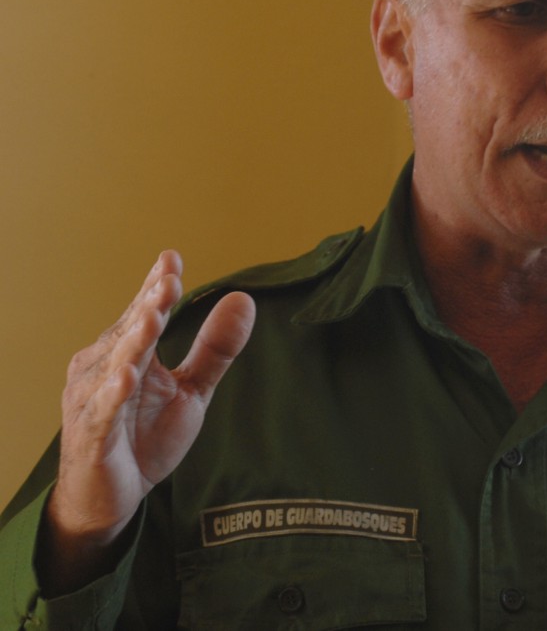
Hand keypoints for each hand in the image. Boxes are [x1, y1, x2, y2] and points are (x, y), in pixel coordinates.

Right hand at [42, 251, 254, 593]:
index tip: (172, 259)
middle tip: (168, 279)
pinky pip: (102, 412)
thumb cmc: (144, 437)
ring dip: (132, 341)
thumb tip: (243, 297)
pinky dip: (113, 394)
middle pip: (130, 331)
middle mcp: (103, 368)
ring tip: (151, 317)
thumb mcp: (192, 390)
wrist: (111, 498)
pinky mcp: (91, 436)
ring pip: (113, 364)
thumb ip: (216, 348)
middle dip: (149, 305)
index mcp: (128, 352)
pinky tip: (127, 377)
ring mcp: (93, 401)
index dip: (157, 286)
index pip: (143, 312)